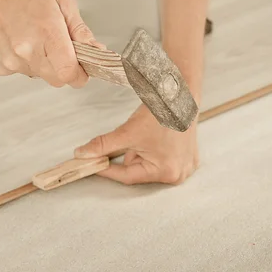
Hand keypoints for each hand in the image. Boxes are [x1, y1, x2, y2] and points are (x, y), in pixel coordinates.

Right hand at [0, 0, 104, 87]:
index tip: (82, 68)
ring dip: (43, 64)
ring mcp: (11, 61)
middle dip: (63, 68)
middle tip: (59, 48)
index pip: (69, 73)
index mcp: (47, 33)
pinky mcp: (0, 67)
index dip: (80, 74)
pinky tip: (18, 42)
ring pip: (40, 76)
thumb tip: (96, 50)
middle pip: (58, 80)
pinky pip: (22, 73)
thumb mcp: (62, 2)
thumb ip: (80, 30)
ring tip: (34, 38)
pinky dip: (26, 63)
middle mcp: (27, 51)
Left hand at [74, 104, 199, 184]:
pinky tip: (159, 137)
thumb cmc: (160, 113)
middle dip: (130, 156)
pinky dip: (155, 151)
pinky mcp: (189, 159)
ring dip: (142, 153)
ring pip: (149, 165)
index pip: (127, 176)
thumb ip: (102, 145)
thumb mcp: (127, 132)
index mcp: (166, 172)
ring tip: (149, 135)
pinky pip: (162, 160)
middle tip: (130, 139)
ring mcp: (186, 167)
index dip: (108, 170)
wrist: (182, 95)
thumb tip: (81, 154)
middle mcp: (178, 174)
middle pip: (139, 171)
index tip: (93, 164)